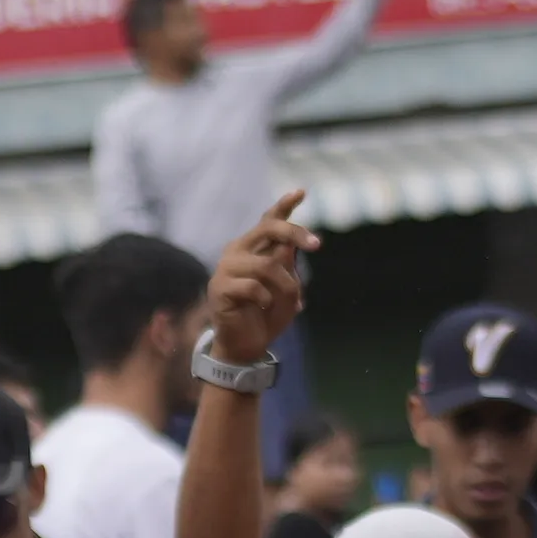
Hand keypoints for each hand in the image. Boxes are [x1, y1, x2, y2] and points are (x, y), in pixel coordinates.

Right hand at [201, 190, 315, 364]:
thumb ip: (287, 264)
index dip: (283, 206)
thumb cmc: (266, 316)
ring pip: (266, 265)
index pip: (268, 222)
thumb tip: (289, 244)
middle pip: (267, 230)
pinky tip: (264, 308)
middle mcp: (238, 252)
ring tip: (291, 302)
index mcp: (253, 248)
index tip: (301, 192)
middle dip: (294, 233)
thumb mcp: (286, 288)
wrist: (245, 345)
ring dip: (285, 285)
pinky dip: (266, 299)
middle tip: (317, 245)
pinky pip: (252, 287)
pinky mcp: (219, 288)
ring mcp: (226, 268)